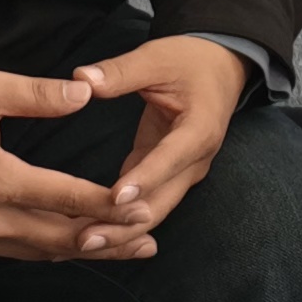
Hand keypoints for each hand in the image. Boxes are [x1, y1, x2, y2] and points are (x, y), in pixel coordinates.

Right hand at [0, 67, 156, 262]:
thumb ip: (36, 94)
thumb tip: (85, 94)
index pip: (66, 199)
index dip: (109, 204)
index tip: (144, 203)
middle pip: (63, 239)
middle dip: (111, 239)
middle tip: (151, 237)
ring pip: (44, 253)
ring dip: (88, 251)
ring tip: (131, 249)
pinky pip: (21, 254)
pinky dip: (55, 251)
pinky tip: (81, 246)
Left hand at [74, 35, 248, 231]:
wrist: (220, 67)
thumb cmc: (191, 60)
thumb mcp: (157, 57)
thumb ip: (120, 71)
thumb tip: (81, 80)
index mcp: (199, 129)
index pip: (170, 159)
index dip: (144, 179)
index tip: (114, 197)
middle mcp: (196, 160)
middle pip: (161, 202)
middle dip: (124, 224)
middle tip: (85, 239)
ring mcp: (183, 172)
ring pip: (153, 210)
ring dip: (119, 230)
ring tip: (81, 244)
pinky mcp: (167, 175)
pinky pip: (144, 203)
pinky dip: (119, 219)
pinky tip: (88, 230)